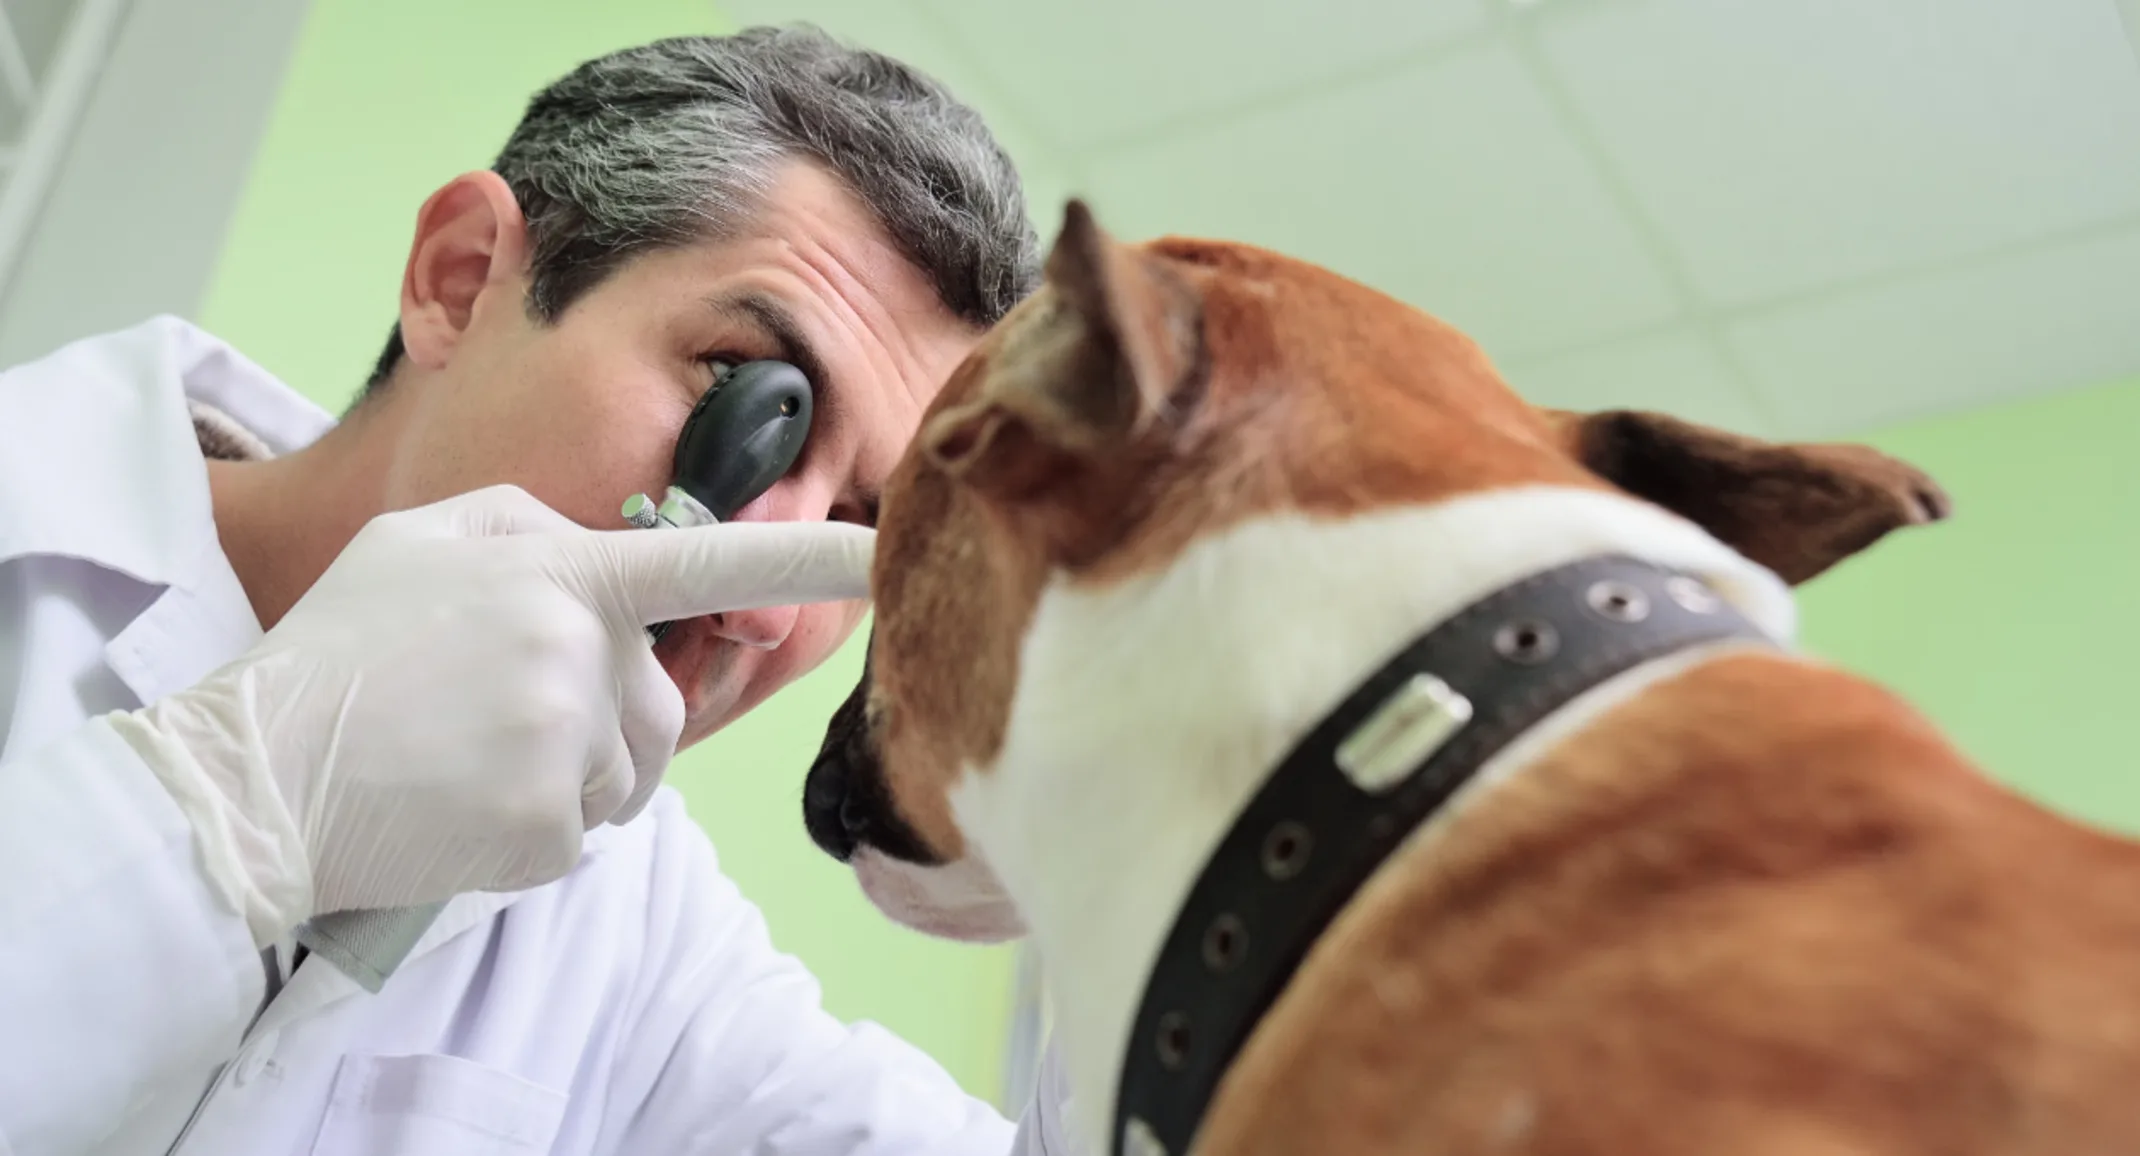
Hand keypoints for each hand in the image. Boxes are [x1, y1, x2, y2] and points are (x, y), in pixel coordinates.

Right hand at [106, 484, 871, 944]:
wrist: (254, 777)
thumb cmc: (339, 652)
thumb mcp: (419, 540)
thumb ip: (528, 528)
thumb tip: (603, 547)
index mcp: (561, 577)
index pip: (707, 565)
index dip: (802, 558)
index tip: (879, 549)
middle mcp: (581, 654)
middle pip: (657, 707)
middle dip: (604, 720)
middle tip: (490, 719)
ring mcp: (568, 745)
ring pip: (628, 776)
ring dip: (573, 778)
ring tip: (466, 761)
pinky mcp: (549, 830)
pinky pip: (579, 835)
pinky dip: (530, 833)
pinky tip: (458, 808)